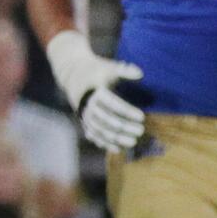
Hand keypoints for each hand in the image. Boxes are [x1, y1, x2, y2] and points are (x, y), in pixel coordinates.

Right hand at [44, 31, 144, 152]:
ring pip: (101, 131)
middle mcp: (89, 106)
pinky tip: (118, 149)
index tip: (142, 117)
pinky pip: (94, 136)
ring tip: (133, 142)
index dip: (127, 111)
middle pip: (107, 120)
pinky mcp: (85, 123)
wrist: (74, 78)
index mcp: (95, 92)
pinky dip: (105, 143)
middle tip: (141, 130)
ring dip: (117, 138)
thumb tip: (140, 73)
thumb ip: (124, 71)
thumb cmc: (96, 72)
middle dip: (125, 127)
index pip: (113, 104)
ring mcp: (85, 117)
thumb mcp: (108, 68)